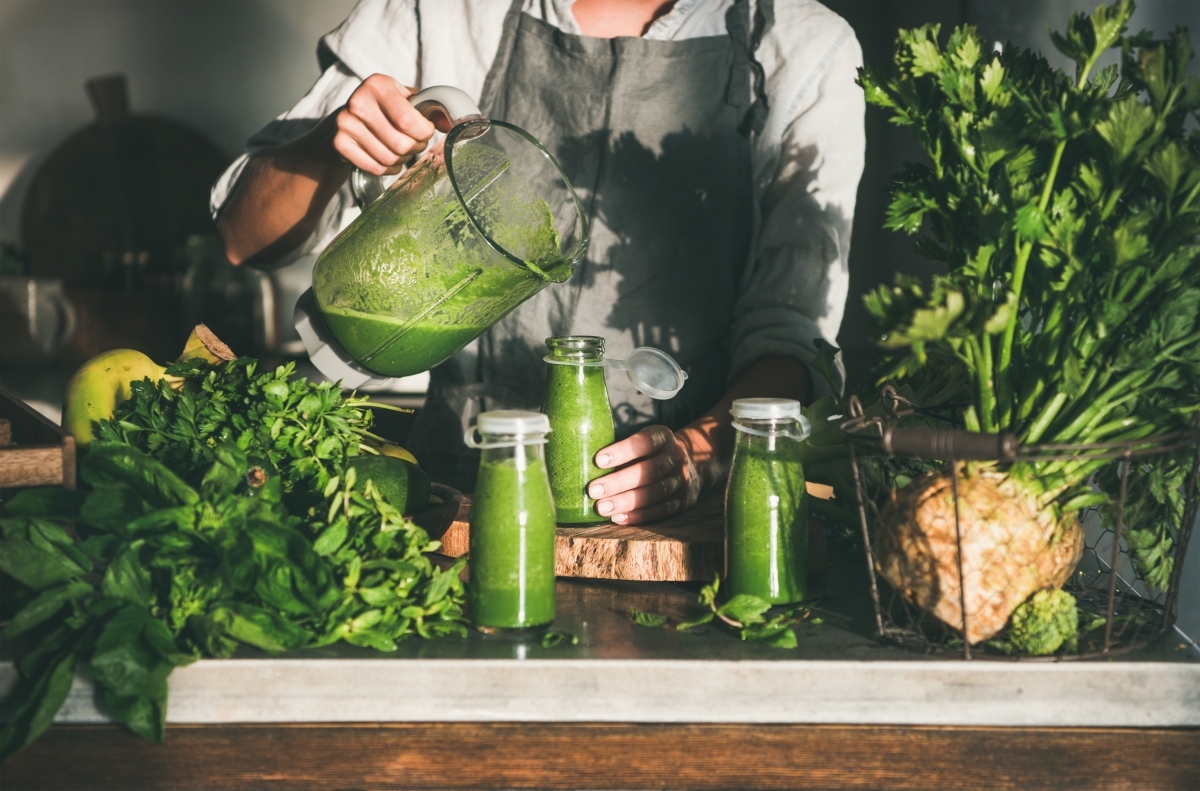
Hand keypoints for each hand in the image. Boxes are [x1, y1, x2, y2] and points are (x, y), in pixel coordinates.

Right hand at [332, 74, 437, 175]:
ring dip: (403, 160)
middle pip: (400, 143)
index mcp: (378, 85)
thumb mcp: (405, 99)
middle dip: (416, 148)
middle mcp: (358, 102)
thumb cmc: (384, 108)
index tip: (426, 131)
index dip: (424, 132)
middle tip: (416, 144)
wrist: (346, 118)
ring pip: (389, 158)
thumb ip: (429, 108)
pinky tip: (390, 161)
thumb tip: (451, 125)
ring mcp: (346, 123)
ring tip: (403, 151)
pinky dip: (389, 169)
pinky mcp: (340, 143)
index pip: (409, 120)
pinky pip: (376, 167)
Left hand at [587, 426, 702, 525]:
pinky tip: (619, 518)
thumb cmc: (650, 453)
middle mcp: (676, 457)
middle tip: (593, 490)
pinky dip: (639, 516)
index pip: (645, 442)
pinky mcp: (684, 501)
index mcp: (663, 437)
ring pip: (655, 493)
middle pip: (649, 471)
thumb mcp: (642, 442)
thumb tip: (580, 459)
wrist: (690, 465)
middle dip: (619, 482)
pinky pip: (661, 511)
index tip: (598, 460)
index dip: (622, 451)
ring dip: (626, 502)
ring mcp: (682, 480)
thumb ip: (619, 449)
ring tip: (602, 508)